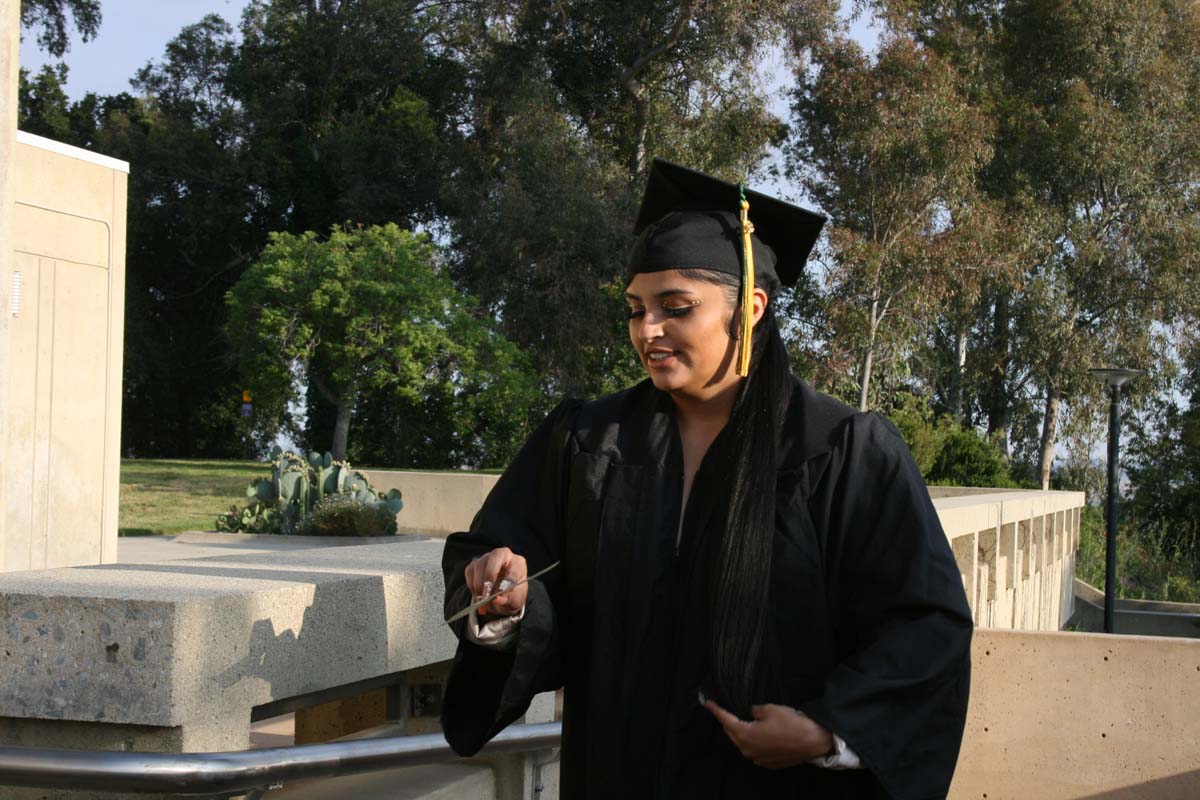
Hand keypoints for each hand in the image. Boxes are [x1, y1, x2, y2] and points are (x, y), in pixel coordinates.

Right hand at [464, 547, 527, 616]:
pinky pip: (470, 572)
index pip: (515, 565)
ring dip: (479, 585)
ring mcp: (488, 558)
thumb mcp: (514, 601)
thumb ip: (507, 600)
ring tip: (482, 601)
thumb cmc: (511, 596)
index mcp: (517, 563)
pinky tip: (478, 596)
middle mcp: (503, 556)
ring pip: (479, 565)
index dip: (509, 579)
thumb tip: (497, 600)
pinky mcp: (475, 564)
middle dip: (490, 576)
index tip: (504, 592)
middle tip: (487, 595)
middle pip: (495, 557)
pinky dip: (472, 586)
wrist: (502, 597)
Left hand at [703, 699, 834, 768]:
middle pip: (732, 733)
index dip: (716, 710)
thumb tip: (752, 713)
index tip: (708, 703)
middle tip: (724, 711)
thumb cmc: (791, 723)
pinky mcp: (768, 763)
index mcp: (745, 735)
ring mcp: (758, 759)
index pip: (725, 720)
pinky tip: (758, 735)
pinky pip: (755, 751)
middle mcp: (748, 750)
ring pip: (743, 744)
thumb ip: (755, 710)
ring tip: (742, 722)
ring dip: (740, 733)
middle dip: (727, 722)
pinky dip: (753, 742)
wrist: (812, 741)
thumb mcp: (770, 709)